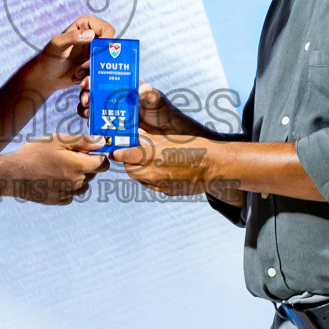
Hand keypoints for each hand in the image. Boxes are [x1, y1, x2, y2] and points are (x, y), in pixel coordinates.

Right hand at [10, 134, 109, 204]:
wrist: (14, 175)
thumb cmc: (35, 153)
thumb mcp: (58, 140)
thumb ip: (83, 141)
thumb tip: (103, 142)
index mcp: (80, 166)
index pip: (103, 164)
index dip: (99, 156)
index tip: (88, 151)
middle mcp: (78, 182)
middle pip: (93, 173)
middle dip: (85, 164)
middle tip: (66, 156)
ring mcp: (69, 193)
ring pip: (83, 184)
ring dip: (77, 176)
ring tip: (58, 167)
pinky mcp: (59, 200)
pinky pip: (71, 193)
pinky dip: (67, 186)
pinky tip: (53, 178)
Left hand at [29, 15, 115, 92]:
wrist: (46, 76)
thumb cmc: (49, 56)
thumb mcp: (58, 45)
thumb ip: (72, 37)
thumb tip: (91, 35)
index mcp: (87, 24)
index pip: (107, 30)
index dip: (107, 42)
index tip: (97, 55)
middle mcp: (94, 36)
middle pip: (108, 48)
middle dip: (96, 61)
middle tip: (80, 69)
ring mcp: (95, 52)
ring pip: (106, 63)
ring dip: (91, 72)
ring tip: (76, 74)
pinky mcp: (95, 65)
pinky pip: (101, 73)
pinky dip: (91, 78)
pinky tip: (78, 80)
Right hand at [77, 82, 199, 137]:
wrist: (167, 133)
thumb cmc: (163, 111)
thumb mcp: (158, 100)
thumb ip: (150, 94)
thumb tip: (141, 89)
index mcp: (123, 87)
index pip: (103, 78)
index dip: (92, 77)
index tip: (87, 82)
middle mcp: (115, 98)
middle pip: (93, 92)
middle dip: (85, 94)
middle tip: (86, 100)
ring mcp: (112, 112)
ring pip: (92, 108)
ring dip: (84, 108)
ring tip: (86, 111)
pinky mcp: (113, 127)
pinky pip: (98, 123)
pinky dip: (91, 123)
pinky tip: (90, 124)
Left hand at [111, 131, 233, 199]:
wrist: (213, 166)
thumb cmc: (193, 146)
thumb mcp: (169, 138)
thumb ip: (149, 140)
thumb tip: (136, 137)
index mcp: (151, 156)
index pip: (124, 156)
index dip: (118, 152)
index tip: (115, 150)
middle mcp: (152, 173)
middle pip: (130, 169)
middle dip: (129, 162)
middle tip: (134, 153)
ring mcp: (160, 185)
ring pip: (140, 179)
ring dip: (140, 170)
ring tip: (149, 160)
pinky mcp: (167, 191)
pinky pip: (153, 185)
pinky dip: (152, 178)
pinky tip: (163, 169)